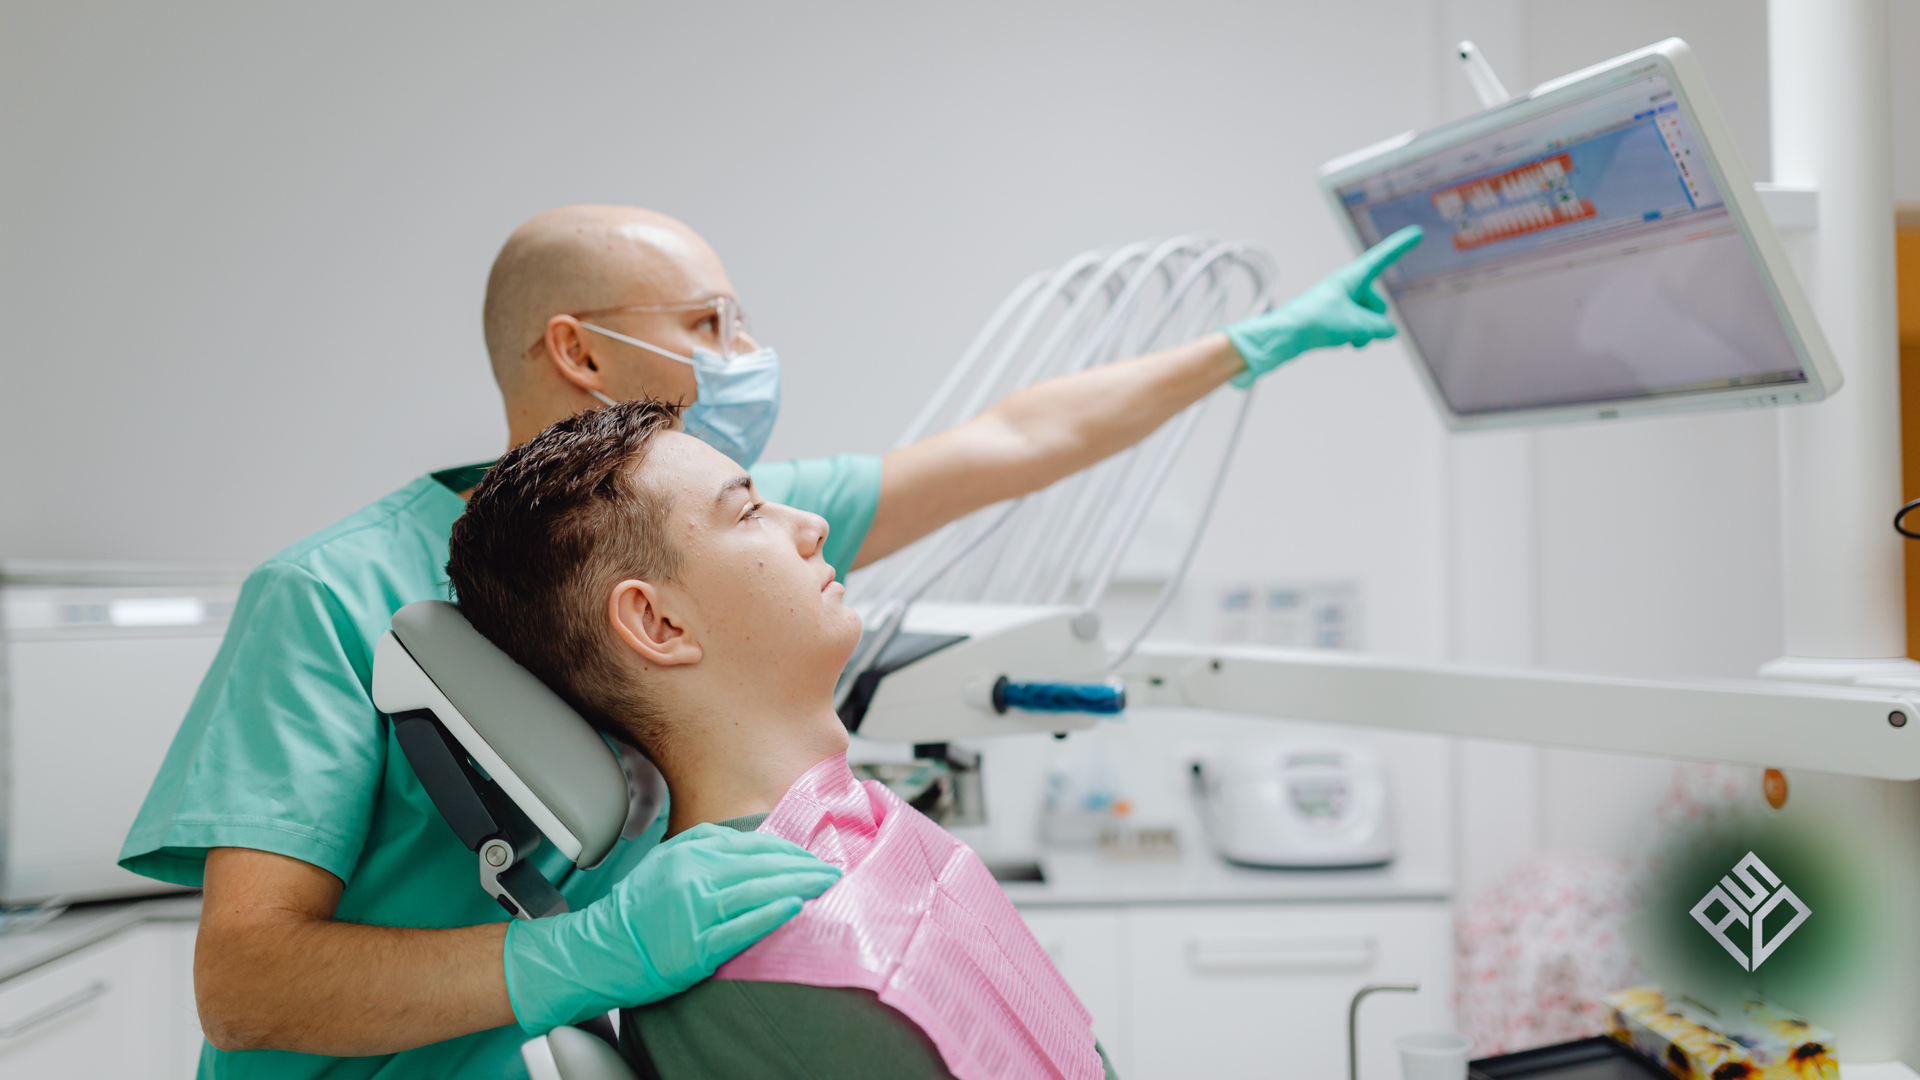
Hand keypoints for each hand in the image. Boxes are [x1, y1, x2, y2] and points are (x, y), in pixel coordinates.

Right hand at [502, 823, 839, 1032]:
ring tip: (825, 886)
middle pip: (763, 866)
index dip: (791, 851)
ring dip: (798, 886)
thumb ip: (709, 847)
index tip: (814, 857)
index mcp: (690, 853)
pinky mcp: (696, 947)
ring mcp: (695, 911)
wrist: (599, 949)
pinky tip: (795, 907)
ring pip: (758, 891)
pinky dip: (771, 915)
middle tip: (832, 871)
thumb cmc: (637, 909)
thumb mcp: (669, 861)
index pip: (755, 846)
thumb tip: (756, 842)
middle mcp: (694, 876)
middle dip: (803, 867)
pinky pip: (741, 927)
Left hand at [1225, 225, 1423, 386]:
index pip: (1382, 259)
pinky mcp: (1332, 319)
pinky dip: (1354, 337)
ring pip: (1367, 320)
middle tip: (1357, 327)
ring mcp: (1339, 304)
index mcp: (1350, 278)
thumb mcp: (1356, 324)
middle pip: (1377, 303)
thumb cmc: (1313, 321)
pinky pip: (1356, 329)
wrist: (1283, 337)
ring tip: (1346, 337)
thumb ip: (1379, 327)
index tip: (1416, 234)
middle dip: (1374, 320)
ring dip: (1363, 332)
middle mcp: (1345, 288)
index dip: (1400, 247)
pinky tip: (1342, 342)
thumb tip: (1388, 331)